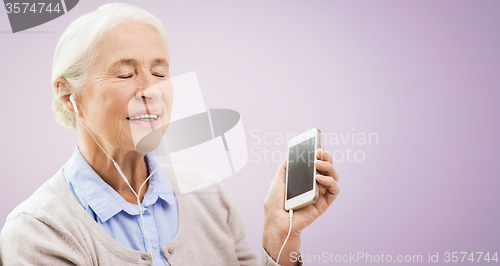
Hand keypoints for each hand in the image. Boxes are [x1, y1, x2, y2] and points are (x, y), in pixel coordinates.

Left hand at [262, 146, 339, 264]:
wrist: (276, 224)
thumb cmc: (274, 206)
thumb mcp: (277, 181)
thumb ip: (285, 168)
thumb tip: (289, 153)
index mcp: (304, 180)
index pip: (316, 165)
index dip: (319, 155)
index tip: (318, 145)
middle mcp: (314, 186)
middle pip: (327, 168)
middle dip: (326, 157)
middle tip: (319, 151)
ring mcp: (320, 195)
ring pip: (333, 177)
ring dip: (328, 167)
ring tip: (317, 163)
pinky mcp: (323, 204)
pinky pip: (334, 191)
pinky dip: (330, 182)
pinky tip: (319, 178)